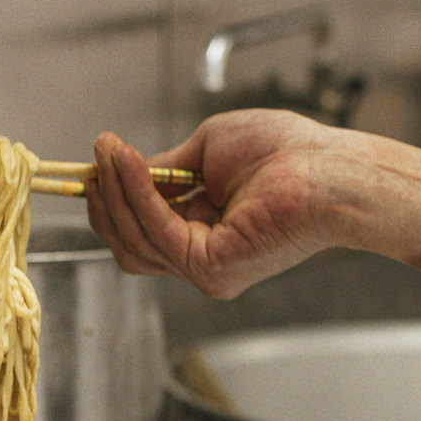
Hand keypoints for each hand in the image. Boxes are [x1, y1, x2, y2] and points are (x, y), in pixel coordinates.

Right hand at [85, 110, 341, 299]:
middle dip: (105, 201)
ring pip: (135, 238)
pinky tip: (127, 164)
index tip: (95, 166)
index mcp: (203, 235)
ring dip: (116, 191)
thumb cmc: (288, 155)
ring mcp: (204, 269)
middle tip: (93, 161)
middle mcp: (201, 259)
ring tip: (109, 153)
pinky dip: (137, 193)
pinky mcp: (208, 267)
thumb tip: (125, 169)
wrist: (327, 170)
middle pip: (128, 242)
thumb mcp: (208, 151)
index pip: (141, 230)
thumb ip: (165, 169)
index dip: (113, 200)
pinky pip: (156, 229)